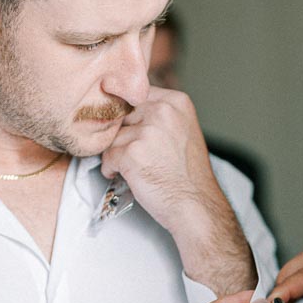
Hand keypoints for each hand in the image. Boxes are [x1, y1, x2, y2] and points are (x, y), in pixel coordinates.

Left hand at [101, 89, 255, 295]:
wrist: (196, 206)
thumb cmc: (187, 175)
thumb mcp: (182, 132)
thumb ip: (158, 116)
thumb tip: (123, 109)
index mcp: (176, 102)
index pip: (136, 96)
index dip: (131, 117)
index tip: (135, 135)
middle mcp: (162, 110)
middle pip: (122, 114)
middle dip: (122, 135)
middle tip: (135, 156)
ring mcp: (147, 131)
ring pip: (112, 136)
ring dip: (116, 154)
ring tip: (134, 169)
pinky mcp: (132, 152)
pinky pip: (107, 156)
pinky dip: (112, 169)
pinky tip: (129, 178)